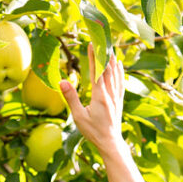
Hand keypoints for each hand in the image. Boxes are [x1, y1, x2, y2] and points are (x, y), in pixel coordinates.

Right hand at [60, 43, 124, 158]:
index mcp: (100, 96)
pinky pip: (120, 82)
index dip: (94, 56)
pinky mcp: (119, 101)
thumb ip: (71, 98)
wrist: (111, 143)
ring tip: (110, 46)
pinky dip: (120, 71)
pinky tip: (120, 65)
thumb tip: (62, 81)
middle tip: (101, 38)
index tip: (91, 43)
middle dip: (104, 53)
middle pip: (107, 69)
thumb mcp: (78, 116)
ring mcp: (116, 97)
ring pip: (116, 74)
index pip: (96, 71)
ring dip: (112, 59)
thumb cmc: (93, 132)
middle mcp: (110, 94)